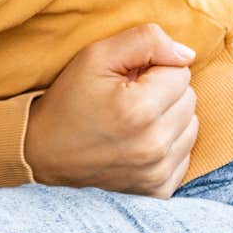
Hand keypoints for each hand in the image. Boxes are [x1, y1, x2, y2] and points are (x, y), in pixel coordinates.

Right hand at [24, 23, 198, 198]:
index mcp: (139, 110)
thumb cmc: (68, 100)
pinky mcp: (158, 190)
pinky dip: (168, 146)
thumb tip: (188, 54)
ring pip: (191, 127)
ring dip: (169, 119)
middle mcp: (153, 145)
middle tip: (128, 98)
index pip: (181, 73)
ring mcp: (157, 172)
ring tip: (134, 121)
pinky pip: (184, 155)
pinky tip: (138, 143)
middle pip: (189, 99)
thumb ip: (145, 41)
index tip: (127, 80)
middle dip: (163, 93)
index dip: (153, 70)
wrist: (41, 153)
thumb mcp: (95, 56)